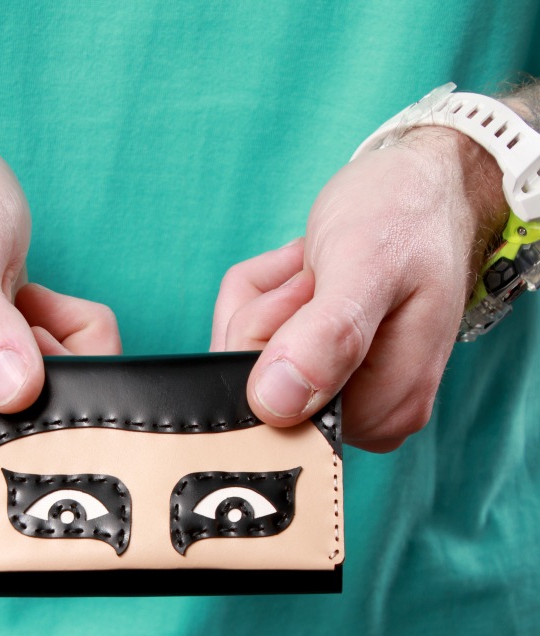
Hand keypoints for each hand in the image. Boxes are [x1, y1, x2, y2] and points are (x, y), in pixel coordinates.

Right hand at [0, 131, 119, 441]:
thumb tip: (12, 393)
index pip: (31, 425)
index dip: (55, 374)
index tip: (32, 322)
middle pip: (60, 413)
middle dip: (69, 352)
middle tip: (31, 302)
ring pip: (73, 390)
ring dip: (72, 335)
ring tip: (30, 299)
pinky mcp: (7, 378)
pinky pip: (70, 369)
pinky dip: (71, 331)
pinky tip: (36, 305)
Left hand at [211, 128, 506, 451]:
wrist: (420, 187)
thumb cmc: (403, 215)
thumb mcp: (365, 263)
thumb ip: (327, 336)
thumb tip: (275, 407)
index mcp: (385, 407)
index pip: (272, 407)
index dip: (269, 338)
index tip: (308, 288)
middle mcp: (365, 418)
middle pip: (253, 386)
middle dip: (262, 316)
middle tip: (310, 272)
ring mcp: (339, 394)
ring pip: (245, 359)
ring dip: (262, 299)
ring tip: (311, 267)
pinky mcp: (320, 372)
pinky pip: (253, 343)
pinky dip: (261, 297)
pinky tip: (302, 272)